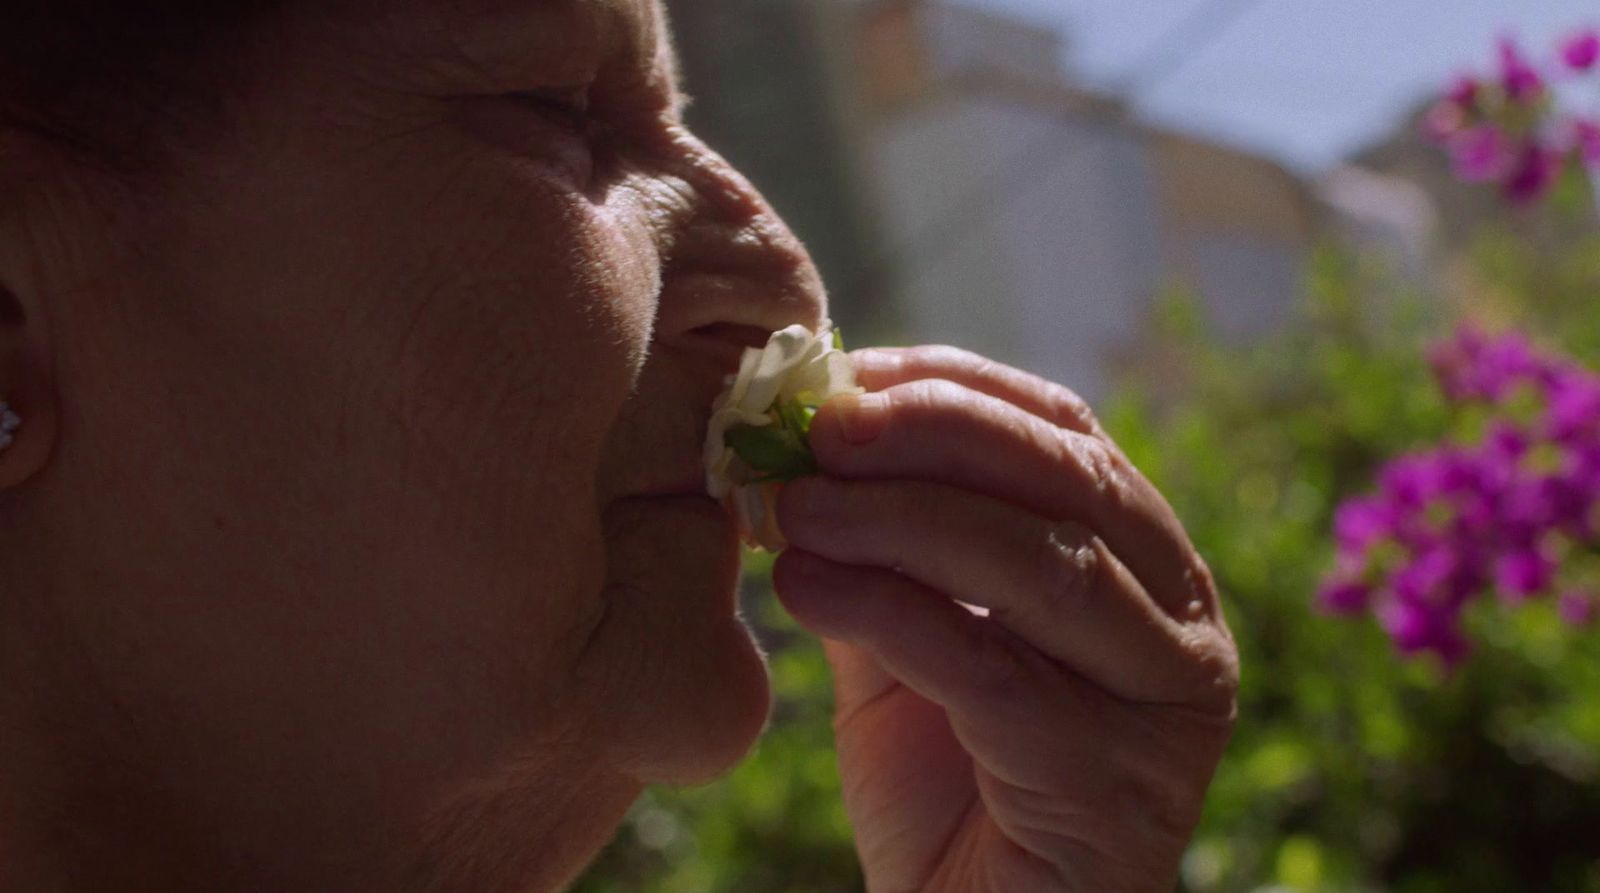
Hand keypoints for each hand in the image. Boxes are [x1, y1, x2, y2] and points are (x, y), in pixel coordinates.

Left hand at [772, 346, 1237, 891]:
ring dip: (898, 519)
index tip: (848, 371)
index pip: (1065, 432)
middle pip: (1066, 479)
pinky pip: (989, 668)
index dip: (955, 387)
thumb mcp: (913, 640)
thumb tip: (796, 446)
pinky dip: (886, 611)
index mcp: (1145, 562)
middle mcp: (1180, 618)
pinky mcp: (1114, 781)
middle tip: (820, 426)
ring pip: (1037, 565)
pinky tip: (802, 590)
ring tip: (793, 507)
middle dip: (934, 434)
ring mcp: (1163, 701)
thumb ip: (882, 549)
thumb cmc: (949, 782)